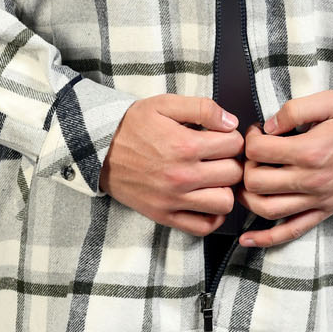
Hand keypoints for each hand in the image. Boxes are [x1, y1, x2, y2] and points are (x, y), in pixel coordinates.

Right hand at [98, 94, 244, 235]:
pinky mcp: (164, 216)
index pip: (233, 145)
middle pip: (233, 174)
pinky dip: (212, 216)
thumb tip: (232, 122)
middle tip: (220, 157)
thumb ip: (202, 108)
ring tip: (214, 178)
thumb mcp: (165, 104)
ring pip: (224, 203)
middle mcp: (182, 176)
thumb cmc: (133, 125)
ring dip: (224, 189)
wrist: (99, 150)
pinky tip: (206, 198)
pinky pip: (203, 227)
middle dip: (231, 161)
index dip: (232, 138)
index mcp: (185, 145)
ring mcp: (173, 200)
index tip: (222, 137)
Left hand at [235, 91, 332, 248]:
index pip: (259, 150)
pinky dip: (266, 238)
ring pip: (266, 209)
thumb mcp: (330, 100)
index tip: (257, 131)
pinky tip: (247, 238)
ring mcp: (318, 200)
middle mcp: (312, 180)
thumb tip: (268, 126)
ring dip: (248, 195)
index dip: (250, 138)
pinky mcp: (324, 211)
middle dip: (246, 164)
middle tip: (254, 152)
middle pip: (256, 181)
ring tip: (250, 178)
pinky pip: (291, 232)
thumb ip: (295, 109)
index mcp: (312, 150)